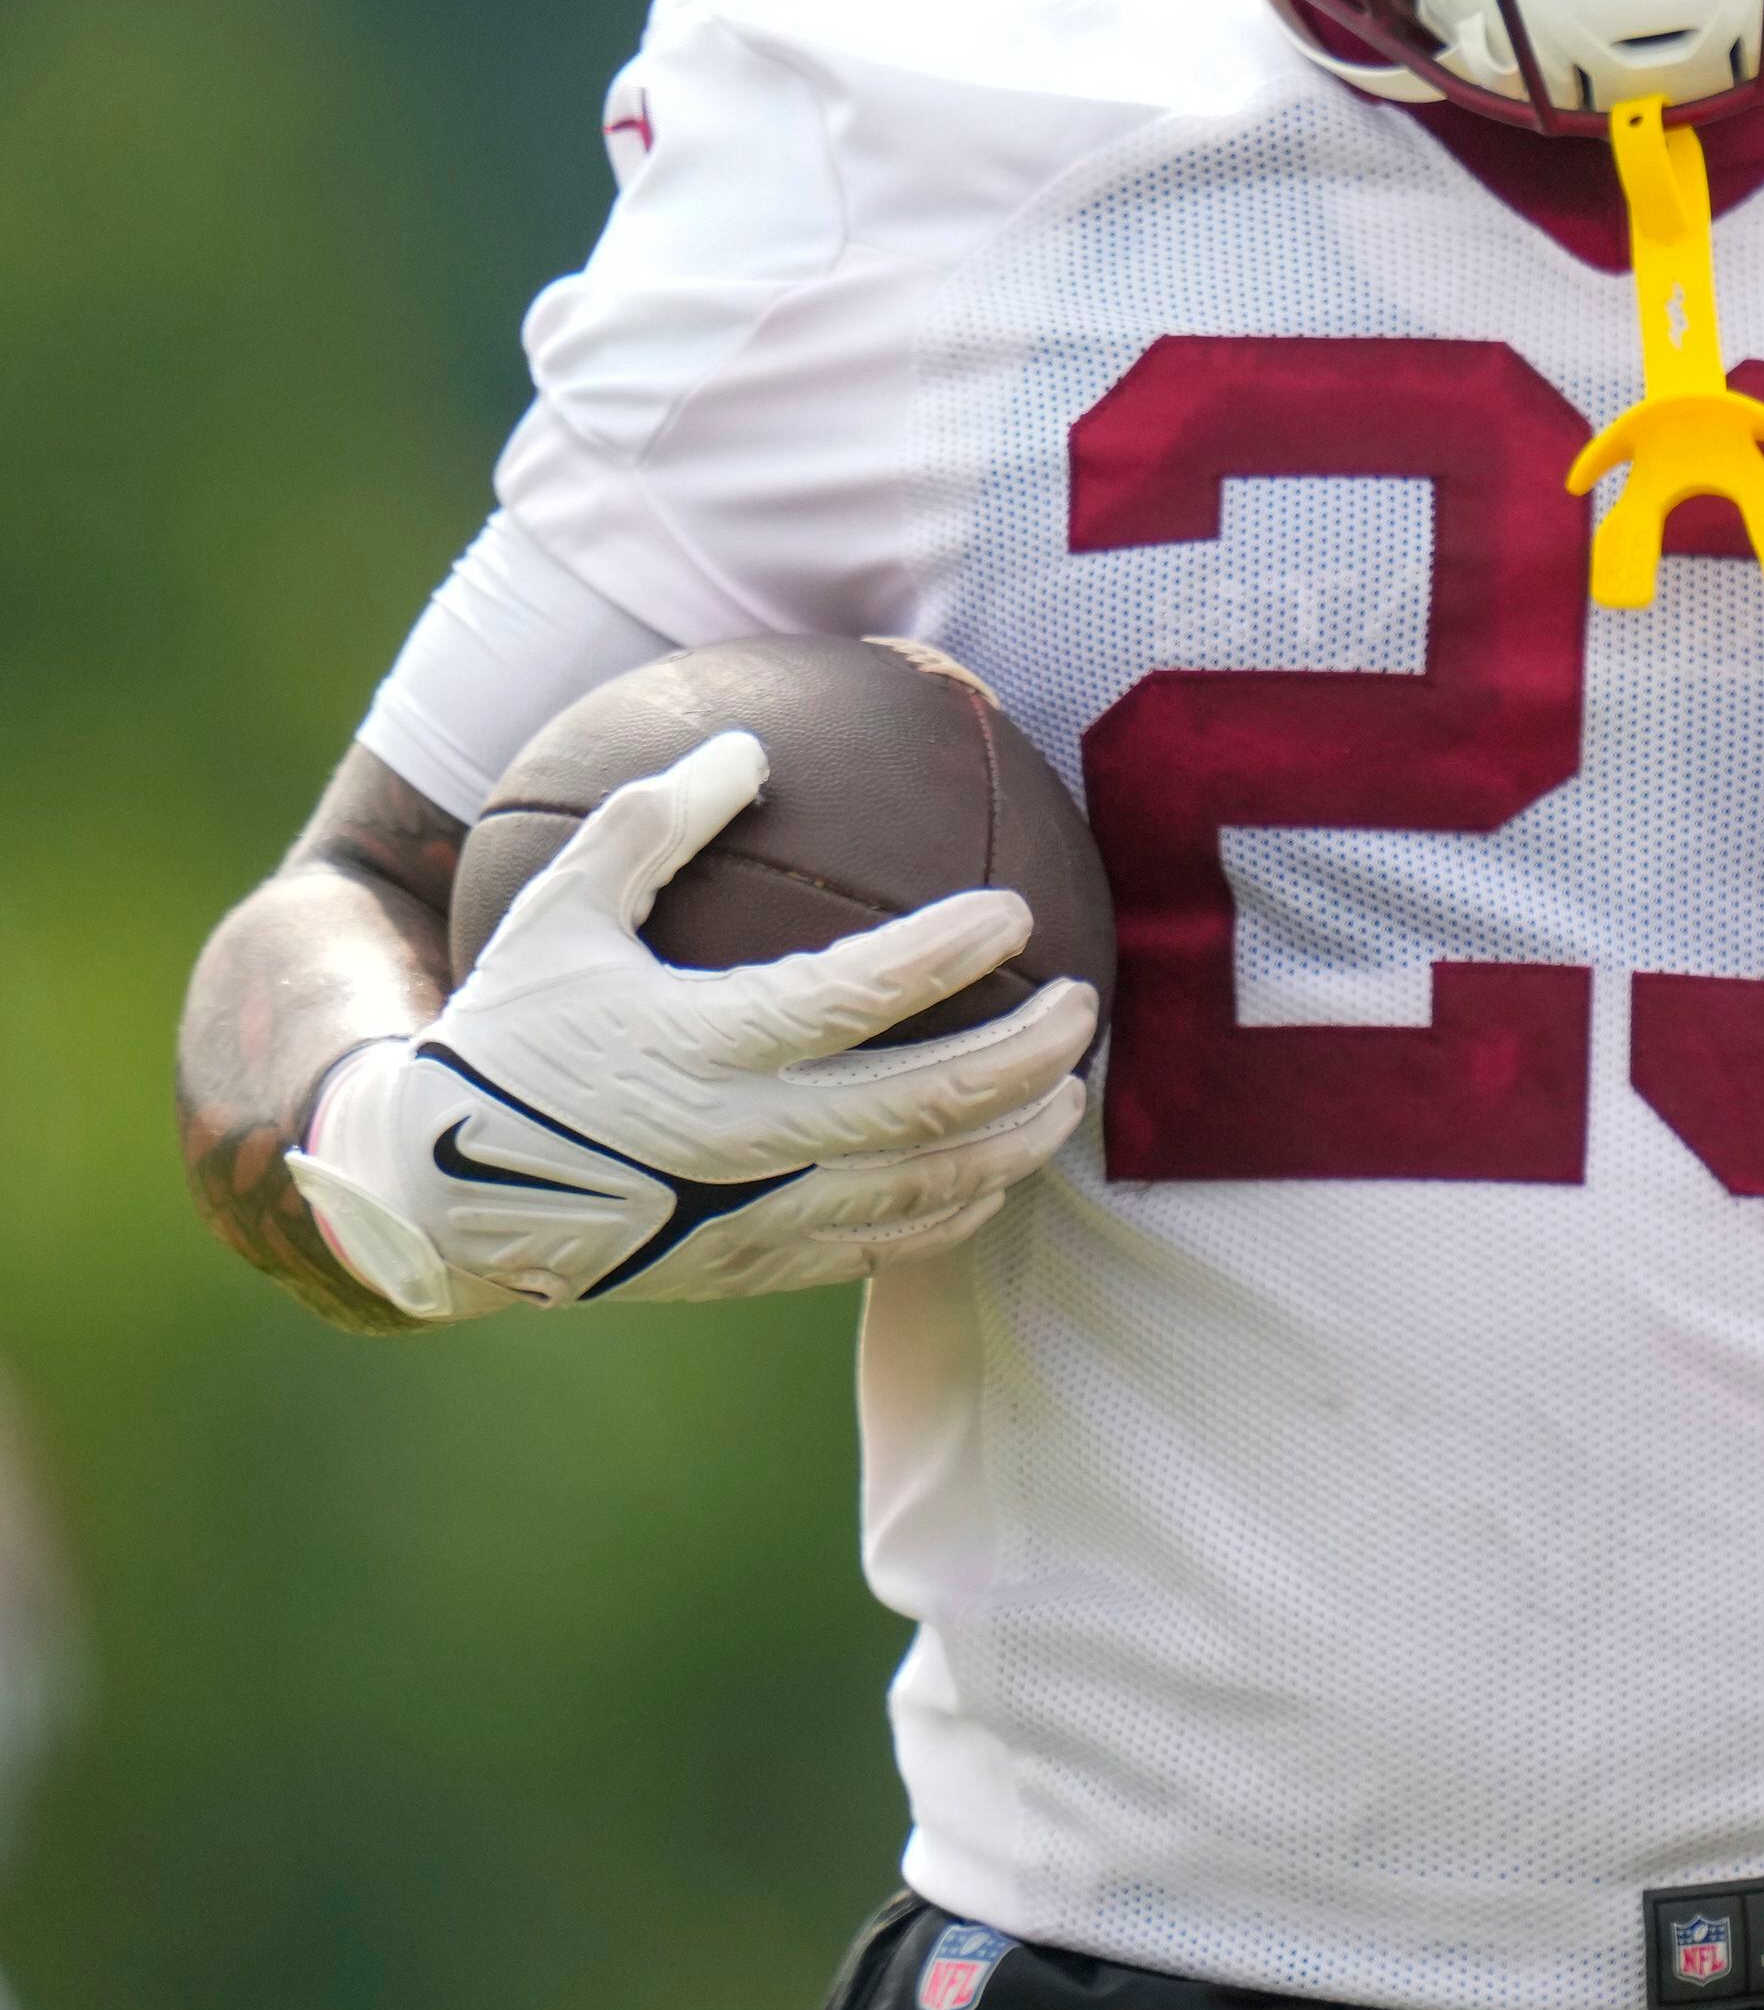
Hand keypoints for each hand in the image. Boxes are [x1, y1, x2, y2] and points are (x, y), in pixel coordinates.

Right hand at [286, 732, 1093, 1318]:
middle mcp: (738, 1140)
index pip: (850, 997)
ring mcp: (752, 1214)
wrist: (435, 1198)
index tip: (1014, 913)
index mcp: (696, 1046)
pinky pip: (880, 1245)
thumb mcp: (555, 914)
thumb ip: (649, 824)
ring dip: (1013, 1140)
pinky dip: (952, 1212)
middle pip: (922, 1104)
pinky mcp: (753, 1267)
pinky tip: (997, 1176)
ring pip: (922, 1186)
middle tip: (1082, 1003)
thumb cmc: (508, 1033)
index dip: (942, 955)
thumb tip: (749, 743)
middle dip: (1021, 1055)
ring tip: (1072, 1093)